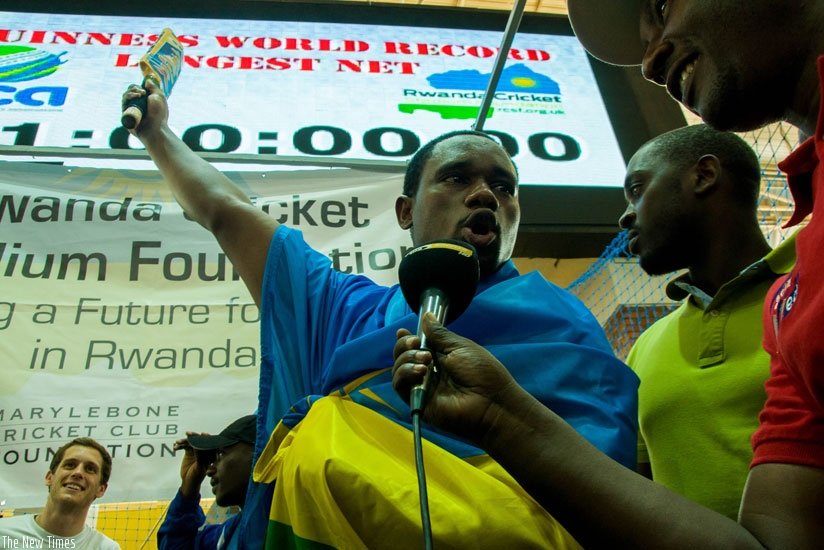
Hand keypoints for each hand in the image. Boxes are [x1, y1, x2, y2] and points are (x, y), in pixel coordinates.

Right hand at [120, 77, 168, 137]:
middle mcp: (137, 106)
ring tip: (140, 95)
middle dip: (134, 88)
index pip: (136, 91)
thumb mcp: (159, 97)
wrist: (156, 128)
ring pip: (125, 97)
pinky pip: (123, 104)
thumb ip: (153, 87)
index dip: (137, 87)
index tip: (144, 89)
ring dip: (131, 92)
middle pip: (129, 92)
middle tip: (142, 92)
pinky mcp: (126, 116)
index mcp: (144, 102)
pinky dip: (127, 98)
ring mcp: (131, 111)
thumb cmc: (159, 115)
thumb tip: (147, 81)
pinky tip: (134, 98)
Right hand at [173, 432, 210, 498]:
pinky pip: (185, 446)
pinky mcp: (189, 452)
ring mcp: (196, 451)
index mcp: (210, 454)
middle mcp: (204, 451)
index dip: (207, 438)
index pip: (210, 444)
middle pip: (200, 440)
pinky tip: (175, 448)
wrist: (188, 482)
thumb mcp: (198, 468)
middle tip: (188, 434)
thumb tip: (198, 446)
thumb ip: (199, 457)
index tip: (202, 434)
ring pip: (191, 442)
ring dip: (184, 441)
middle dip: (194, 436)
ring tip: (178, 442)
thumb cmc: (196, 477)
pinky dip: (180, 446)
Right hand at [392, 313, 521, 444]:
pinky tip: (420, 371)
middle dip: (404, 345)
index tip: (404, 332)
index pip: (415, 346)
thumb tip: (426, 316)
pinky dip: (404, 374)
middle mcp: (428, 371)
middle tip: (416, 343)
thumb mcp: (460, 347)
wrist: (491, 402)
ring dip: (406, 359)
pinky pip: (399, 386)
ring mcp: (422, 387)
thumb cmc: (482, 373)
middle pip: (402, 356)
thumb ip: (439, 334)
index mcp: (439, 357)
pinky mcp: (418, 401)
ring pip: (398, 369)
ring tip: (425, 360)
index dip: (406, 339)